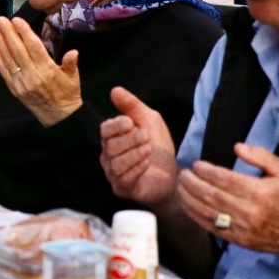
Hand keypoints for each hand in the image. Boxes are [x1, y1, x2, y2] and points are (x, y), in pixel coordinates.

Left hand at [0, 16, 81, 126]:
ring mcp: (21, 83)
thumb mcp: (74, 77)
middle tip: (0, 19)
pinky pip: (4, 71)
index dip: (24, 33)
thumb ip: (71, 64)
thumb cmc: (68, 93)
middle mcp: (33, 76)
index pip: (34, 48)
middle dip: (8, 33)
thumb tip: (73, 52)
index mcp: (48, 71)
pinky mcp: (14, 89)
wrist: (59, 117)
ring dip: (0, 42)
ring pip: (8, 59)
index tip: (16, 20)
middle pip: (18, 51)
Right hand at [99, 87, 180, 205]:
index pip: (105, 129)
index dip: (116, 126)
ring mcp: (114, 173)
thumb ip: (132, 106)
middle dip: (129, 140)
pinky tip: (147, 162)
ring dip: (134, 154)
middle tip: (147, 136)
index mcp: (112, 138)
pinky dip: (136, 168)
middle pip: (110, 146)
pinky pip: (123, 178)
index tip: (131, 123)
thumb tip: (115, 90)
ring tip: (149, 149)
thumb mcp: (149, 120)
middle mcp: (109, 156)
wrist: (172, 172)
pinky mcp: (122, 188)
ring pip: (116, 163)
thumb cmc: (158, 145)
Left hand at [177, 143, 278, 263]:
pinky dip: (196, 217)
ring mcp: (243, 228)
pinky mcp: (239, 241)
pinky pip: (212, 228)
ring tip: (181, 188)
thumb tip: (237, 147)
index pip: (223, 179)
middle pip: (211, 195)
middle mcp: (249, 211)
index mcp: (260, 192)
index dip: (205, 171)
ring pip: (207, 212)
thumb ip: (261, 156)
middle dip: (192, 184)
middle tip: (182, 174)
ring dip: (189, 199)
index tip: (196, 165)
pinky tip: (188, 206)